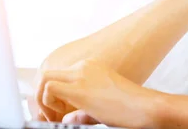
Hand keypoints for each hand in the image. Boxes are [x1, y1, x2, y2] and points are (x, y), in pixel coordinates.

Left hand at [38, 59, 157, 127]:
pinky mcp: (80, 88)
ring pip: (44, 78)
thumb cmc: (129, 109)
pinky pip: (49, 89)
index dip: (51, 96)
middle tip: (50, 117)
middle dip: (42, 96)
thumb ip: (81, 111)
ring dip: (43, 100)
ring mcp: (81, 74)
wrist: (145, 107)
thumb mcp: (101, 106)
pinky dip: (47, 103)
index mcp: (90, 67)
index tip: (57, 114)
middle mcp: (84, 66)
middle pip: (47, 74)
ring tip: (54, 118)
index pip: (58, 76)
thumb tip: (66, 120)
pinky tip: (60, 115)